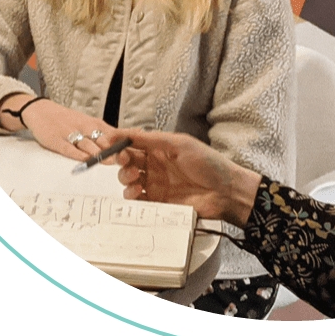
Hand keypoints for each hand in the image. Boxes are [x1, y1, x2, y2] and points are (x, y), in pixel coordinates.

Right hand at [0, 94, 120, 160]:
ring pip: (88, 145)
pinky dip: (78, 155)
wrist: (42, 111)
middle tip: (126, 159)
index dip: (125, 142)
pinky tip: (85, 161)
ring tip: (110, 162)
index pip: (114, 133)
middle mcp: (85, 127)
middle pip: (103, 140)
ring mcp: (71, 134)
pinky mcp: (57, 141)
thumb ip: (104, 133)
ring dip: (99, 153)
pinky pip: (69, 149)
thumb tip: (126, 141)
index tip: (137, 148)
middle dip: (115, 150)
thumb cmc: (68, 119)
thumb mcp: (88, 122)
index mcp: (94, 123)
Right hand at [115, 130, 261, 228]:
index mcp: (161, 148)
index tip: (110, 143)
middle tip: (125, 162)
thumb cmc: (209, 164)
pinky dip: (131, 197)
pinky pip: (137, 200)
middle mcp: (156, 165)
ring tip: (134, 179)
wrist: (225, 192)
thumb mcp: (181, 145)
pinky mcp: (158, 203)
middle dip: (121, 161)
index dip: (120, 142)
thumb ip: (153, 139)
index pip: (134, 143)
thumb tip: (128, 132)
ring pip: (129, 180)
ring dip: (125, 178)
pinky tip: (136, 194)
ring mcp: (156, 184)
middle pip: (128, 161)